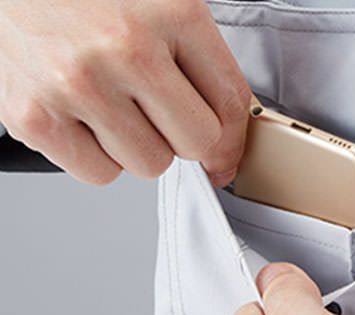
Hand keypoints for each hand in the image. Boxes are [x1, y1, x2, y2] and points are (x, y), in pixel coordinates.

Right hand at [0, 0, 249, 185]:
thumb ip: (196, 62)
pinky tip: (85, 120)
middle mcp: (126, 49)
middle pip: (196, 143)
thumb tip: (224, 141)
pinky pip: (101, 174)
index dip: (234, 139)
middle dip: (182, 137)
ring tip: (113, 107)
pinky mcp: (36, 118)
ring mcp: (78, 85)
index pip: (230, 102)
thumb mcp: (155, 2)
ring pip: (150, 165)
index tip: (225, 153)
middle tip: (156, 113)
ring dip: (139, 146)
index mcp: (171, 10)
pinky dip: (99, 156)